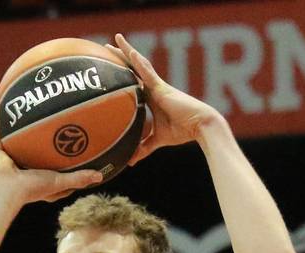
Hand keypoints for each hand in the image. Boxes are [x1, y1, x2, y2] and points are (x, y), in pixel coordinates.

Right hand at [0, 123, 103, 203]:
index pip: (57, 179)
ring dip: (18, 139)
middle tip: (54, 137)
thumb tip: (100, 176)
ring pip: (16, 149)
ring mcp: (12, 166)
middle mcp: (25, 174)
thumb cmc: (32, 188)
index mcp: (40, 184)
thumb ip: (78, 178)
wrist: (7, 189)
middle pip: (36, 160)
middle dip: (42, 151)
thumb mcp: (59, 182)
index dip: (67, 172)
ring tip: (25, 124)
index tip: (77, 162)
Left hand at [107, 33, 223, 164]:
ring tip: (115, 39)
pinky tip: (129, 53)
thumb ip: (143, 148)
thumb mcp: (157, 140)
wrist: (200, 127)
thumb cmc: (182, 132)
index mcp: (150, 98)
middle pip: (132, 69)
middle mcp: (152, 88)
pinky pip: (147, 72)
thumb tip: (130, 161)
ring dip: (127, 52)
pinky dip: (138, 63)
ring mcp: (157, 86)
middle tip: (104, 46)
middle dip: (120, 57)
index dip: (121, 74)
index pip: (131, 82)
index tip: (108, 68)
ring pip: (139, 65)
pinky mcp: (162, 87)